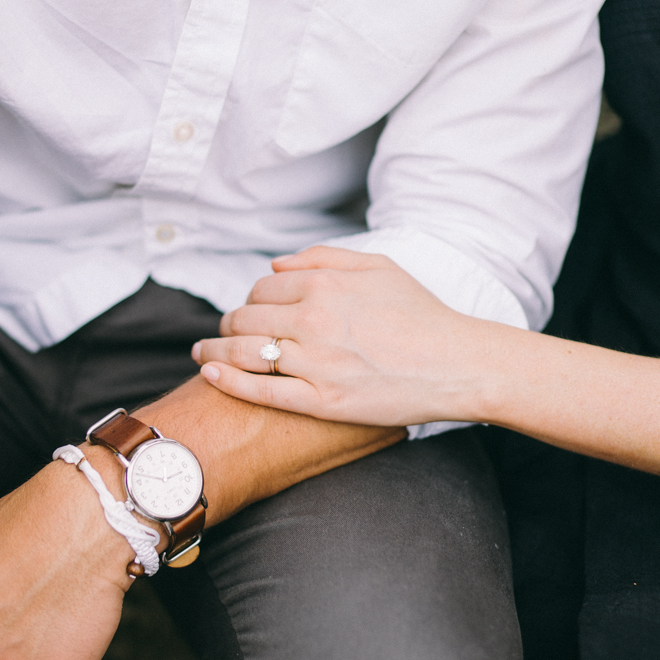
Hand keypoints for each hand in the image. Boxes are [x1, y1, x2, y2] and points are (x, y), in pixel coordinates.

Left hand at [192, 246, 488, 426]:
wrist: (456, 364)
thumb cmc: (422, 314)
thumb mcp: (378, 267)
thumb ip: (323, 259)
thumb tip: (275, 265)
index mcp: (325, 286)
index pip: (262, 289)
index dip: (251, 299)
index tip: (250, 310)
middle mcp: (313, 321)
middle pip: (247, 318)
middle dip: (229, 323)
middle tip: (221, 332)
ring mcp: (315, 363)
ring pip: (246, 352)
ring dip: (216, 350)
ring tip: (203, 352)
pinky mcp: (322, 401)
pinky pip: (261, 390)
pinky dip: (229, 380)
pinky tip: (210, 373)